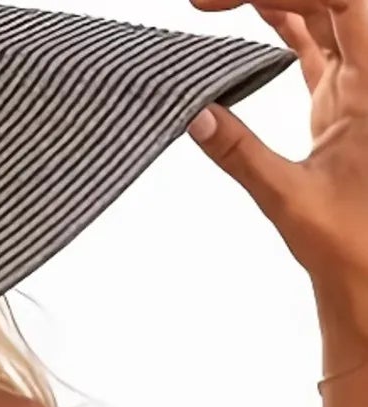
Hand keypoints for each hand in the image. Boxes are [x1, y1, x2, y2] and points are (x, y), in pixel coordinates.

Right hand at [187, 0, 367, 352]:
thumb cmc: (349, 243)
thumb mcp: (289, 198)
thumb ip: (239, 154)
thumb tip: (193, 115)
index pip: (337, 0)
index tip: (220, 1)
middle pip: (325, 0)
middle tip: (206, 1)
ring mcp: (355, 81)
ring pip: (318, 16)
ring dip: (271, 1)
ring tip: (213, 4)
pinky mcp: (340, 98)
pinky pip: (311, 44)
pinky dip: (281, 26)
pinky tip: (246, 18)